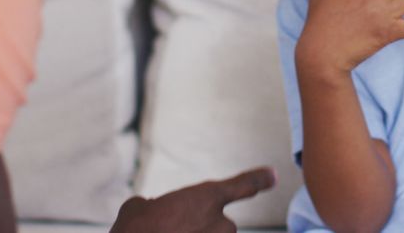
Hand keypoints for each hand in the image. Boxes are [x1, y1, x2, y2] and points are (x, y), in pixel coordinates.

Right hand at [109, 167, 275, 232]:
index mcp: (207, 198)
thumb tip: (148, 208)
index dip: (258, 180)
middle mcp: (221, 224)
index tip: (272, 176)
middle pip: (219, 226)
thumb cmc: (131, 232)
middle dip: (199, 231)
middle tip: (168, 232)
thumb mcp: (136, 209)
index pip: (242, 186)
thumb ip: (152, 206)